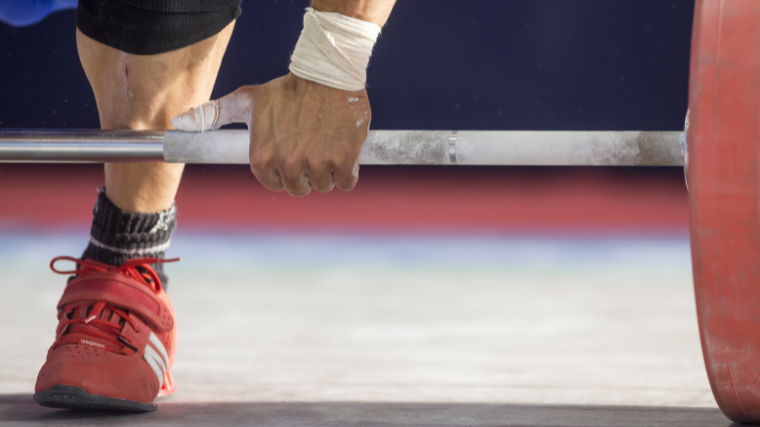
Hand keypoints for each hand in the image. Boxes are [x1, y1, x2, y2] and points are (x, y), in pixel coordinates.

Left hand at [172, 73, 370, 196]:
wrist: (326, 75)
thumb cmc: (286, 89)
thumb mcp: (247, 100)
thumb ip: (214, 115)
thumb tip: (179, 124)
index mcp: (263, 157)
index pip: (275, 184)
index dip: (284, 173)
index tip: (292, 157)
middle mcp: (288, 165)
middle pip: (300, 189)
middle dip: (307, 174)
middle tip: (312, 150)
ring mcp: (317, 165)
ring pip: (324, 186)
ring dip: (328, 173)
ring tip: (327, 147)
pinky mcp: (344, 161)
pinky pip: (347, 182)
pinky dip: (349, 172)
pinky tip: (345, 154)